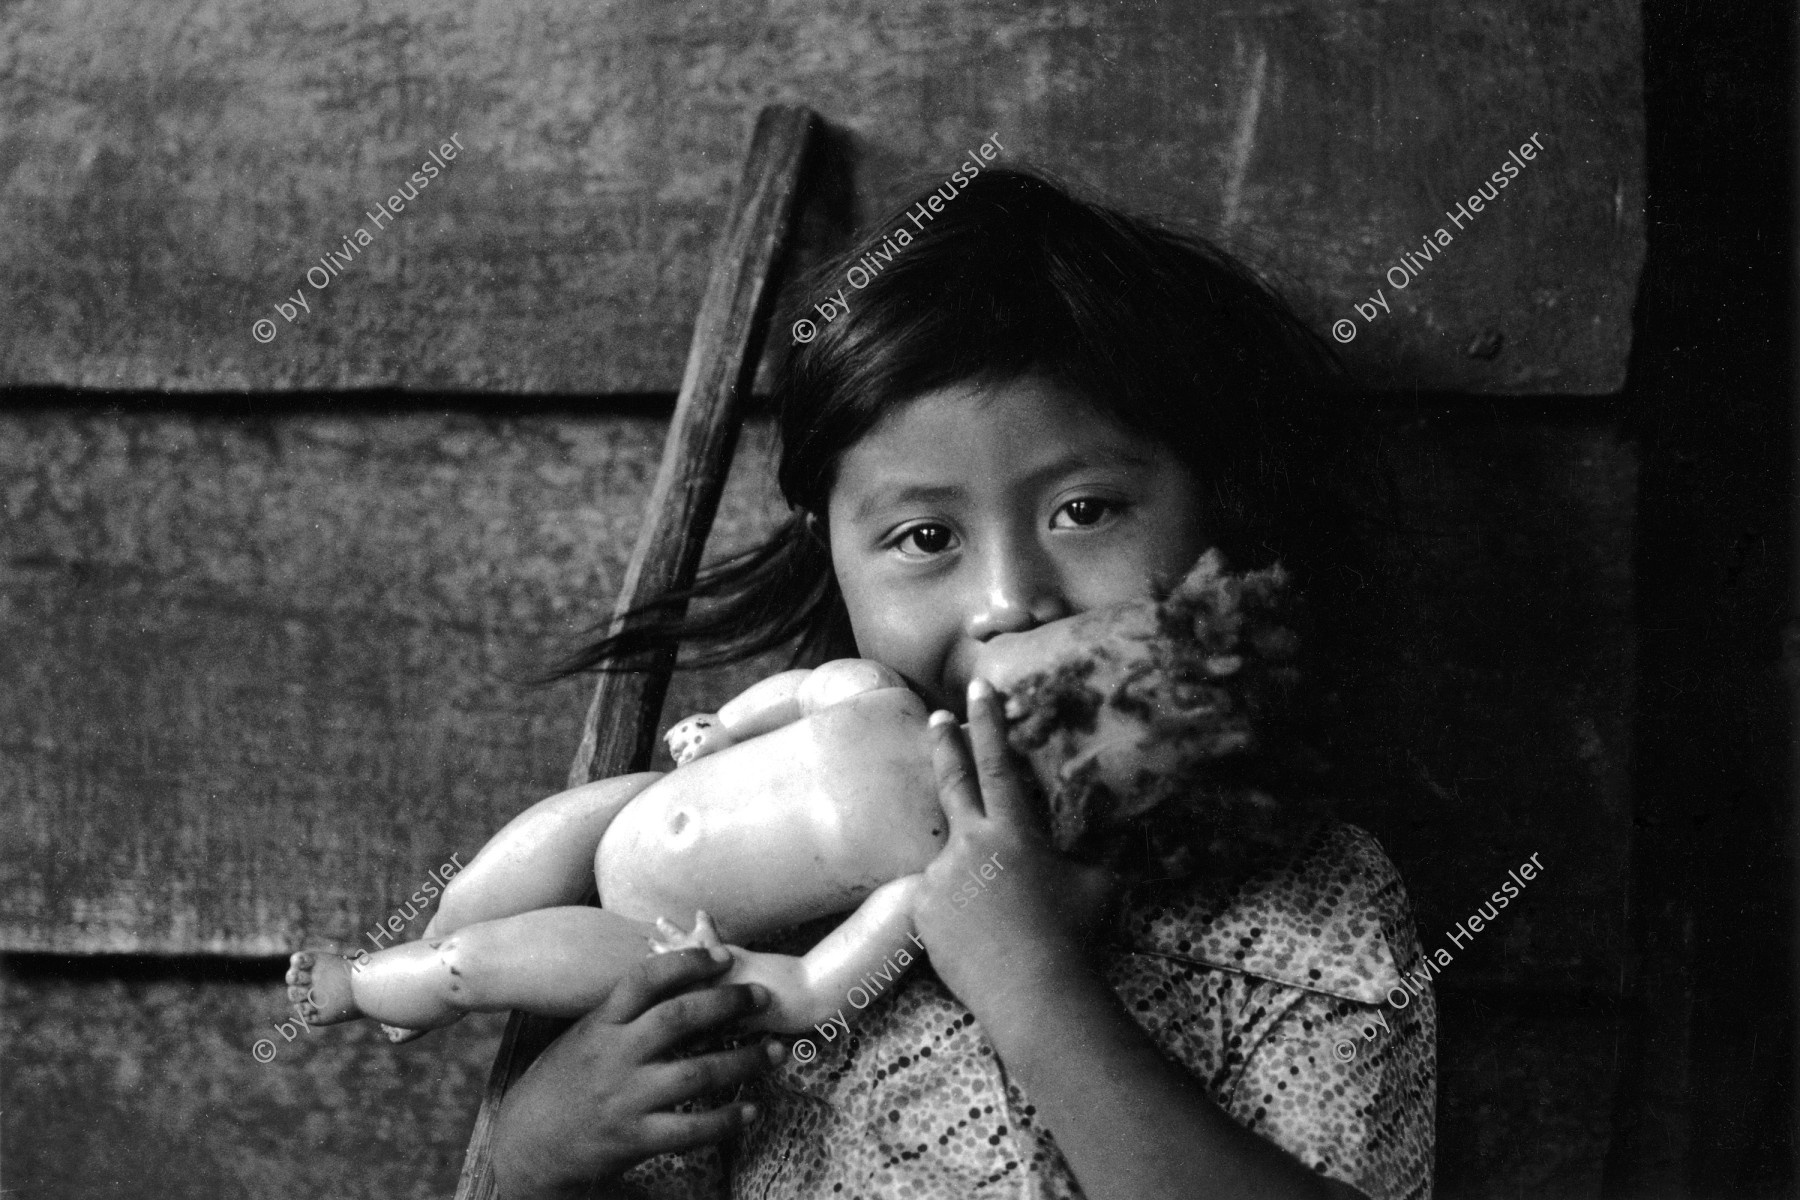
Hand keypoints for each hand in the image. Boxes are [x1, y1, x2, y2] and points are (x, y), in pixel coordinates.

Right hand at [491, 947, 782, 1199]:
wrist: (524, 1149)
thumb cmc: (558, 1086)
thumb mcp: (581, 1038)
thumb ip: (621, 1013)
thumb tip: (671, 980)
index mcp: (599, 1025)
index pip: (645, 980)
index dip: (687, 963)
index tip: (724, 955)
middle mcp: (612, 1057)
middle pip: (678, 1018)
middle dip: (726, 1002)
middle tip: (762, 995)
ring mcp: (623, 1099)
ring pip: (695, 1074)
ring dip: (743, 1061)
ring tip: (776, 1051)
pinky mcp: (632, 1140)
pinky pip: (690, 1129)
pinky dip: (726, 1120)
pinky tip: (752, 1110)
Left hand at [913, 678, 1119, 1053]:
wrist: (1032, 992)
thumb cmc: (1073, 937)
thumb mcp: (1096, 885)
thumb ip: (1088, 854)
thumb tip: (1111, 836)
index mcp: (1014, 831)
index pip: (999, 763)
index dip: (989, 723)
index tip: (978, 687)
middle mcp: (971, 843)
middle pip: (953, 781)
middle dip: (948, 745)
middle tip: (939, 718)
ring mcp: (941, 876)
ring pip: (955, 861)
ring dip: (973, 876)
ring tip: (1000, 914)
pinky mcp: (922, 910)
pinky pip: (940, 901)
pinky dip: (960, 913)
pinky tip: (983, 940)